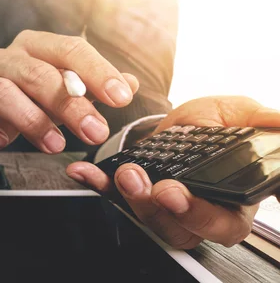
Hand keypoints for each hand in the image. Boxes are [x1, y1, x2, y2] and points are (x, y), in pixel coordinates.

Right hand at [0, 30, 138, 152]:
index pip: (69, 49)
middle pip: (38, 73)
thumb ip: (93, 86)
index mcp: (36, 47)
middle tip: (95, 132)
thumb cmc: (26, 95)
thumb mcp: (62, 87)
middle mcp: (7, 58)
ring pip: (2, 92)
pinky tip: (1, 141)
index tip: (121, 98)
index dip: (97, 72)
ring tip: (55, 145)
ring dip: (31, 120)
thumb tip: (129, 84)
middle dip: (69, 104)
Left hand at [67, 96, 279, 247]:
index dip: (197, 214)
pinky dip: (99, 185)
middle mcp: (196, 212)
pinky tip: (85, 172)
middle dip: (154, 208)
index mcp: (230, 202)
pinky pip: (115, 198)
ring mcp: (163, 208)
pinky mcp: (135, 195)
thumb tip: (279, 122)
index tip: (172, 193)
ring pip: (146, 220)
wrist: (182, 121)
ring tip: (121, 172)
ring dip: (127, 198)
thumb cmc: (216, 124)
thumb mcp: (238, 114)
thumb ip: (259, 120)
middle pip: (178, 229)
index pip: (221, 224)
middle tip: (140, 181)